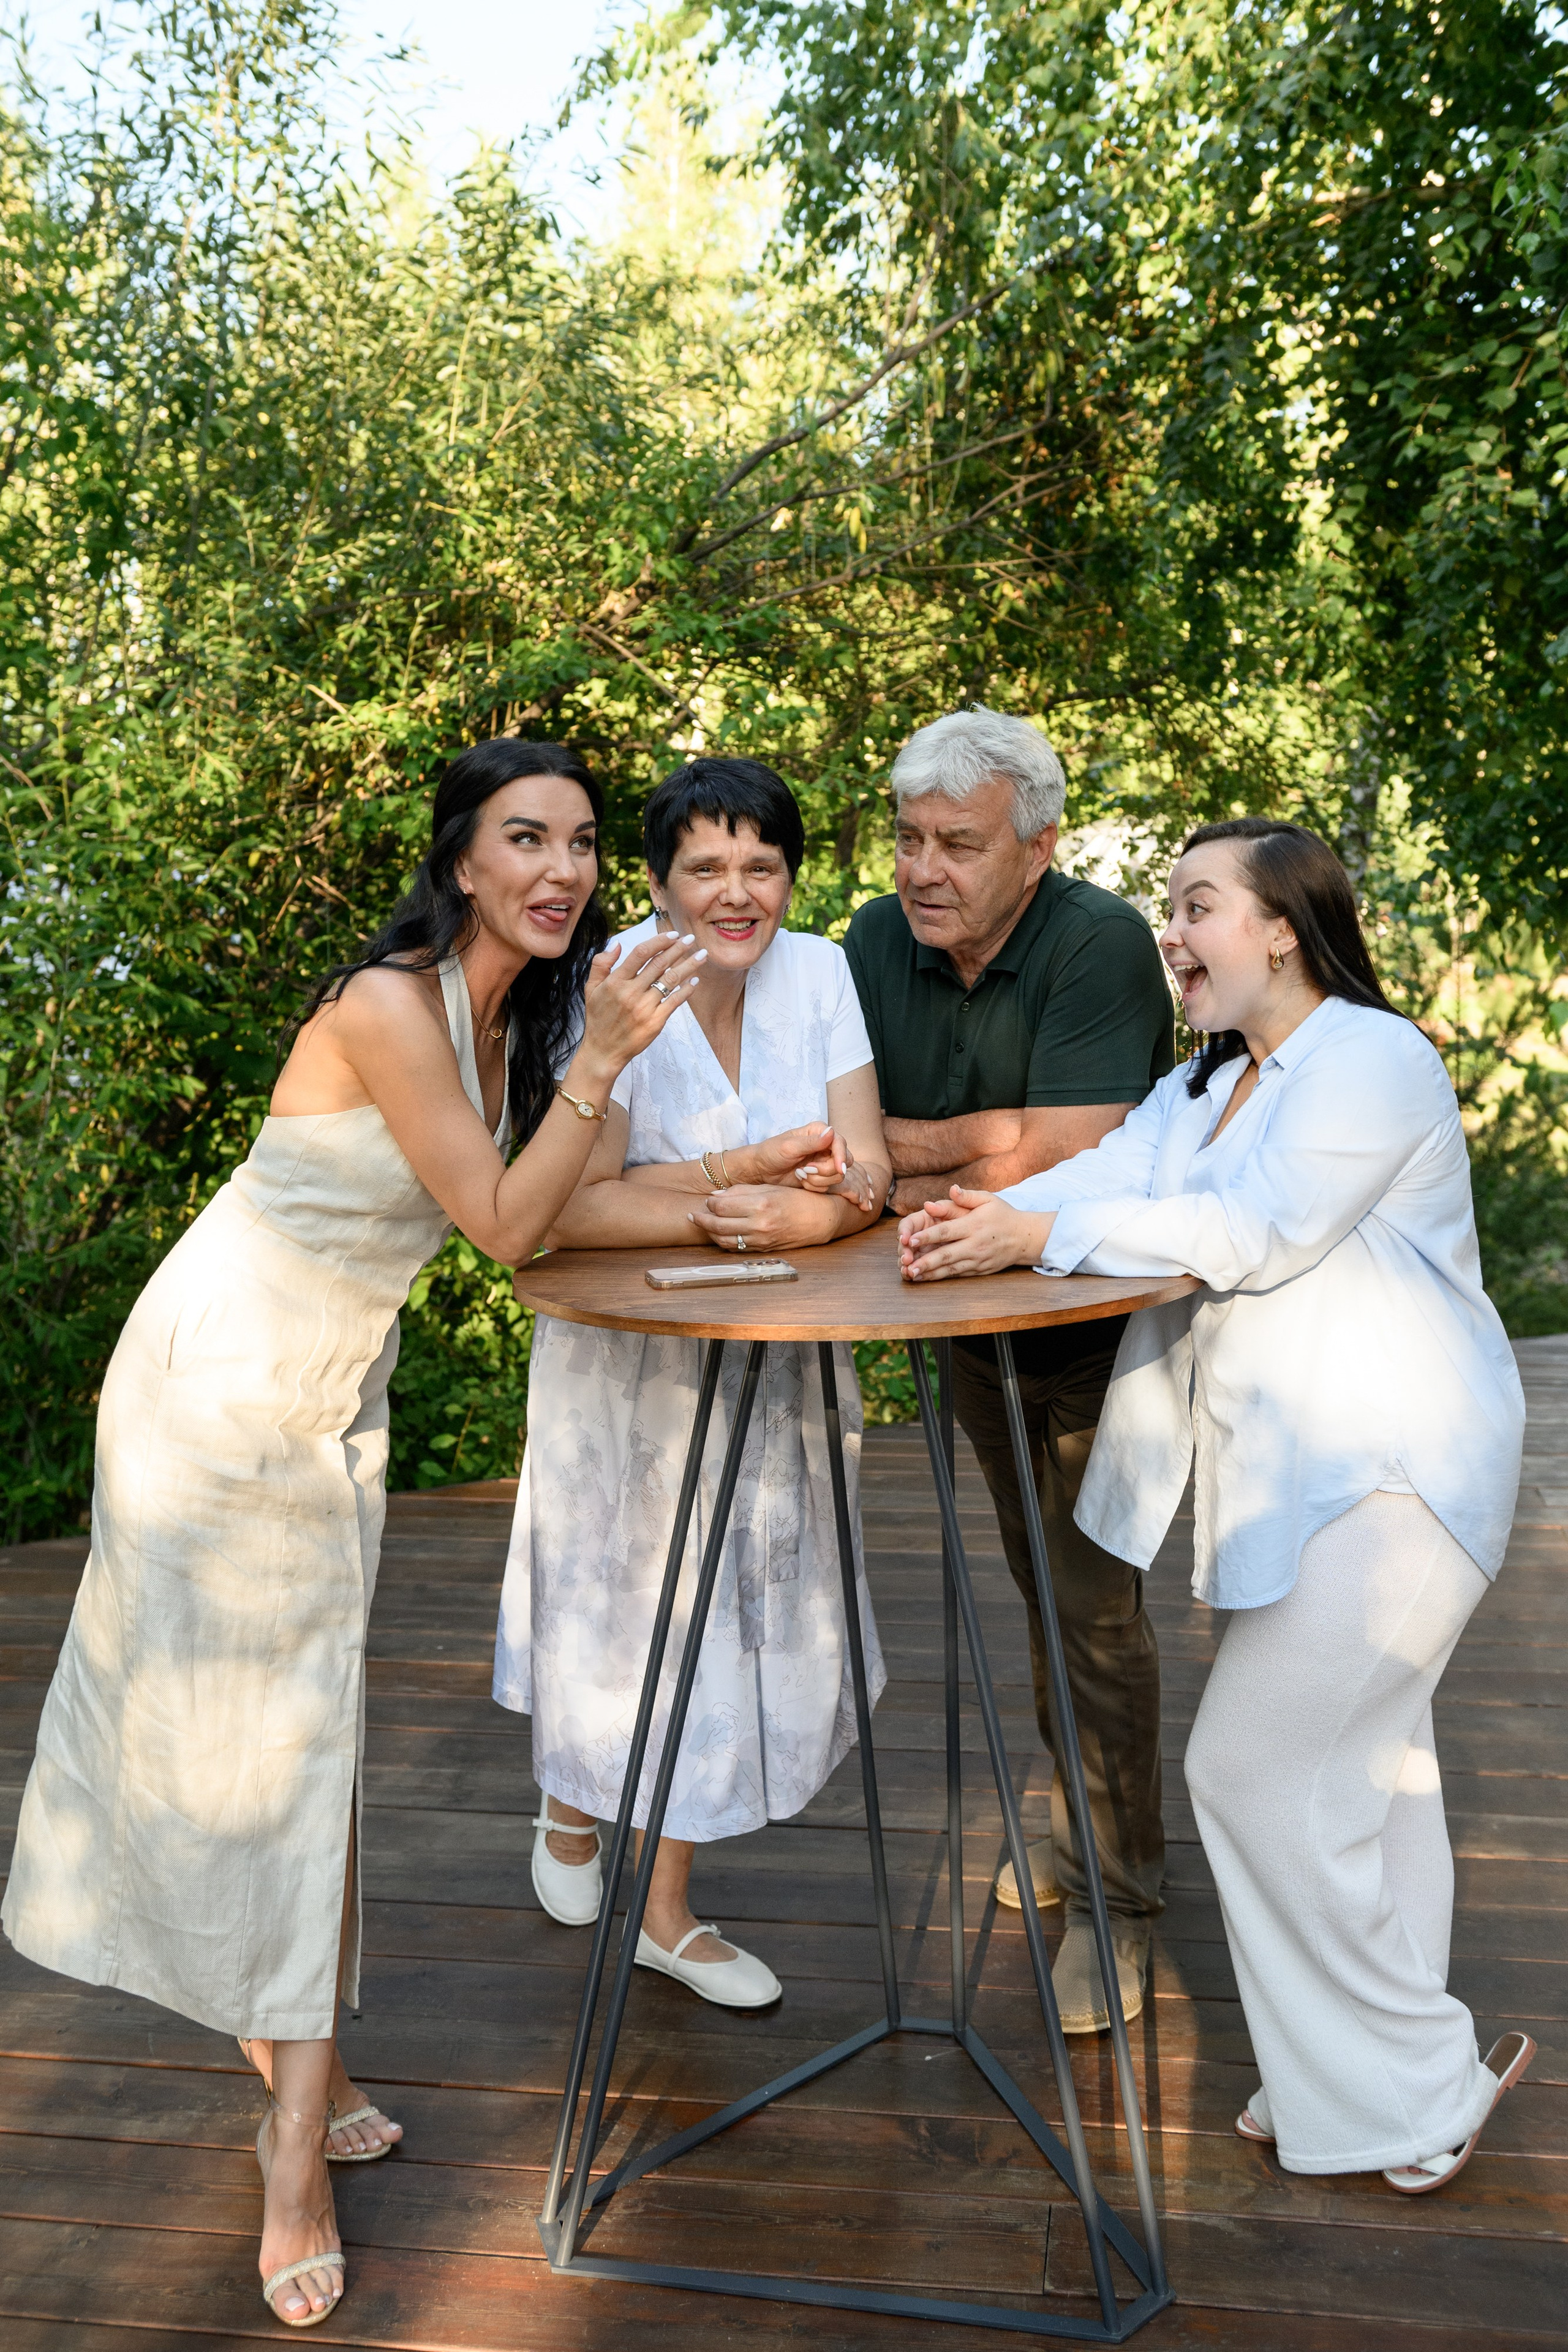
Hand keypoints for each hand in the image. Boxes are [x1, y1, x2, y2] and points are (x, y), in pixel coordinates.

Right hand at [576, 933, 705, 1081]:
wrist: (603, 1050)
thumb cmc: (598, 1018)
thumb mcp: (591, 988)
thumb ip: (601, 963)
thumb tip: (618, 944)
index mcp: (615, 982)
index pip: (640, 954)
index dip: (659, 942)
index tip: (672, 934)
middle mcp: (630, 993)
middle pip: (659, 964)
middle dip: (678, 949)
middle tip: (691, 938)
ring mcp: (644, 1008)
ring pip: (670, 980)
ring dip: (689, 965)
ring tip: (702, 955)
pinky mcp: (655, 1022)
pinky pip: (675, 1001)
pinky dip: (687, 989)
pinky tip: (695, 980)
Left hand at [688, 1184, 836, 1253]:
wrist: (820, 1220)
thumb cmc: (797, 1200)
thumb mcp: (770, 1188)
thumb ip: (742, 1192)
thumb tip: (717, 1196)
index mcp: (760, 1205)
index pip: (722, 1206)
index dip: (709, 1203)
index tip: (706, 1199)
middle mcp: (759, 1225)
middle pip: (718, 1225)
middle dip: (701, 1220)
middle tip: (692, 1215)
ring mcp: (760, 1240)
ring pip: (724, 1240)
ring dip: (710, 1233)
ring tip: (702, 1224)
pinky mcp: (763, 1250)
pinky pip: (736, 1248)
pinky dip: (724, 1242)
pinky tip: (720, 1234)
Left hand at [736, 1123, 876, 1210]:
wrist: (761, 1172)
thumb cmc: (771, 1153)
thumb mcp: (789, 1147)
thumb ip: (811, 1142)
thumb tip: (831, 1131)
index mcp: (819, 1132)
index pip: (840, 1143)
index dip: (841, 1156)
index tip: (839, 1169)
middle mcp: (825, 1146)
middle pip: (843, 1162)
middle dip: (826, 1170)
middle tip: (806, 1170)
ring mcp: (823, 1162)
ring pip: (837, 1176)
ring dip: (818, 1179)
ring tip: (800, 1174)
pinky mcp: (820, 1177)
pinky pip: (828, 1186)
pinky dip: (815, 1186)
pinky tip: (801, 1181)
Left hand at [897, 1186, 1054, 1281]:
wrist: (1025, 1238)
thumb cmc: (1003, 1215)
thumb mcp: (988, 1199)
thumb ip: (967, 1196)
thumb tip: (950, 1189)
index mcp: (974, 1225)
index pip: (947, 1231)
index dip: (927, 1236)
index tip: (910, 1240)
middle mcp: (975, 1245)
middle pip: (946, 1254)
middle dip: (925, 1261)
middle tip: (906, 1265)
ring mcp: (977, 1260)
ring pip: (950, 1269)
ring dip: (930, 1273)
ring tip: (911, 1275)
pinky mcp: (979, 1270)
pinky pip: (957, 1275)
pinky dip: (941, 1277)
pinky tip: (927, 1278)